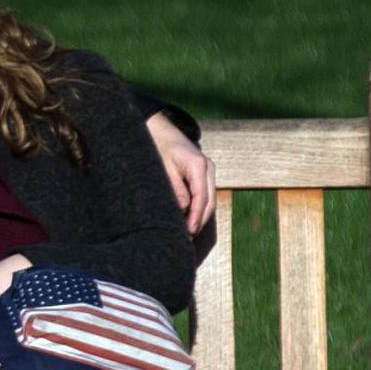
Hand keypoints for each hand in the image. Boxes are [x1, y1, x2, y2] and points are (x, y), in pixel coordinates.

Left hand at [148, 112, 216, 234]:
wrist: (162, 131)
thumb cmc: (160, 147)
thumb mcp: (163, 167)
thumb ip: (174, 187)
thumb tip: (183, 208)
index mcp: (198, 165)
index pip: (201, 197)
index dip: (195, 217)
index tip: (189, 232)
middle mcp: (208, 168)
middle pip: (209, 201)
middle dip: (200, 221)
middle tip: (188, 238)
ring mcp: (209, 171)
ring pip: (210, 199)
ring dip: (201, 217)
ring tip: (189, 233)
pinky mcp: (205, 174)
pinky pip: (206, 195)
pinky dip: (200, 208)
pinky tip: (190, 219)